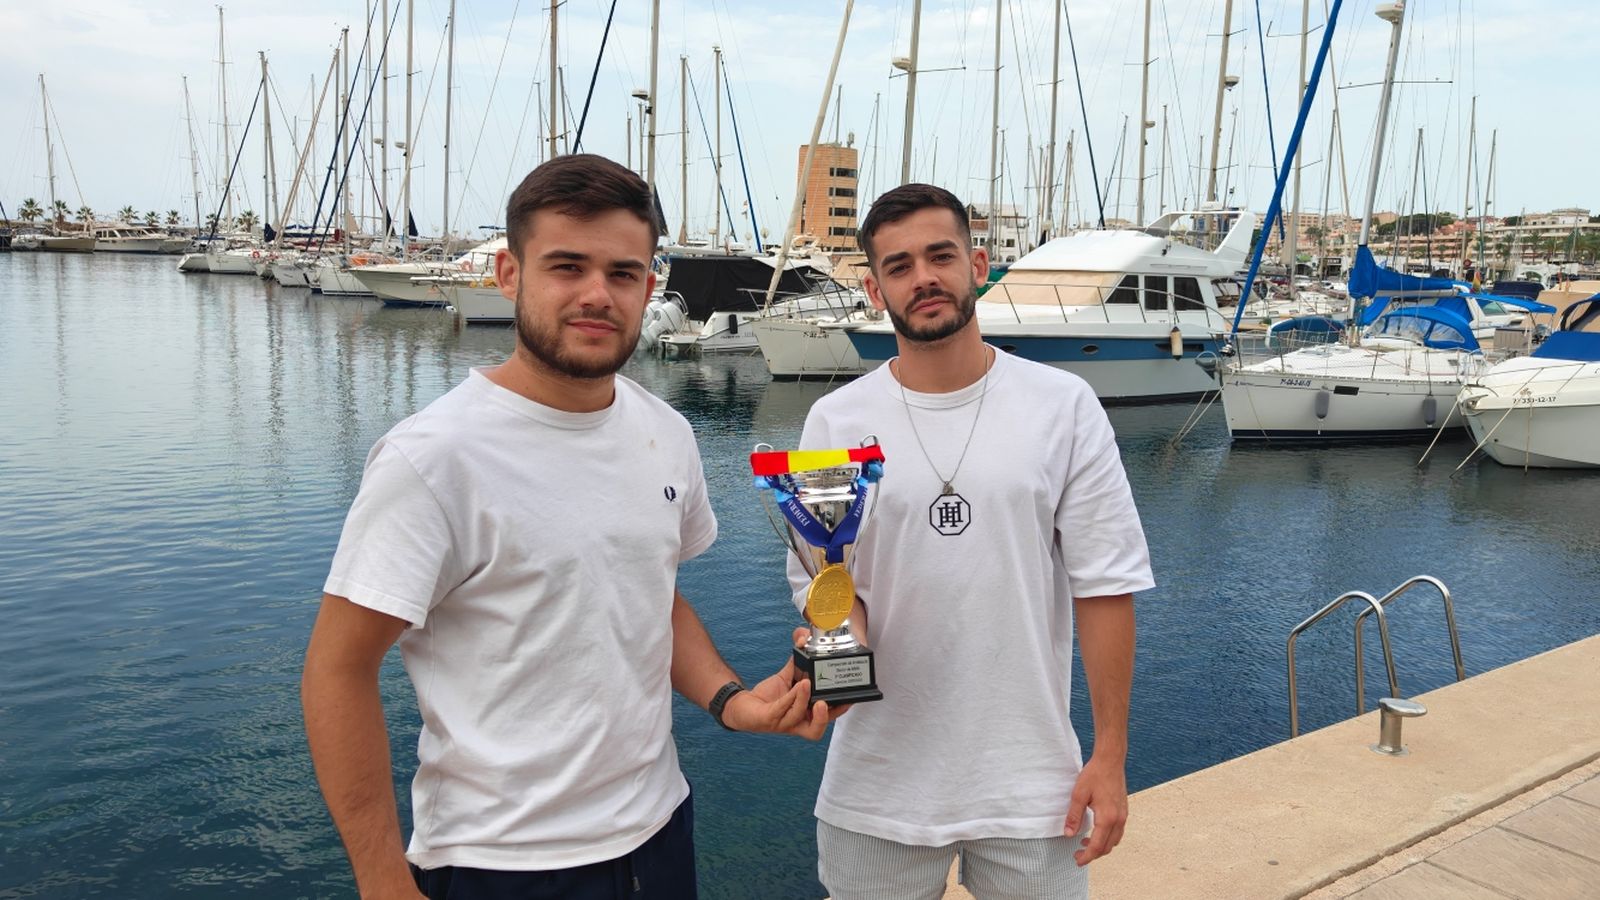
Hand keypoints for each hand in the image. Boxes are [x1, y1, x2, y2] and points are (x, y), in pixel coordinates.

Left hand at [720, 632, 850, 738]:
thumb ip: (798, 664)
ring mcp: (782, 724)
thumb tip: (804, 642)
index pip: (826, 718)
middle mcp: (796, 724)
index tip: (849, 698)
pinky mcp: (768, 719)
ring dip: (803, 699)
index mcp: (805, 716)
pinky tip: (794, 684)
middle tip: (825, 701)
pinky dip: (789, 697)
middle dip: (823, 717)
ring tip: (806, 683)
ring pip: (797, 716)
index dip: (838, 711)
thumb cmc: (769, 696)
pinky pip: (780, 709)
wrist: (744, 705)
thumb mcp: (787, 679)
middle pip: (814, 731)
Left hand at [1064, 752, 1127, 865]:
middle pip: (1107, 847)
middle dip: (1093, 854)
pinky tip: (1097, 832)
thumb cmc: (1094, 775)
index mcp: (1107, 818)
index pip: (1097, 846)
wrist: (1110, 761)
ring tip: (1085, 844)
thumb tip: (1069, 834)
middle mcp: (1118, 819)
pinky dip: (1108, 838)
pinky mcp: (1123, 811)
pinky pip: (1118, 832)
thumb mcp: (1078, 795)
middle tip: (1078, 854)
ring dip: (1101, 847)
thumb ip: (1074, 816)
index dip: (1087, 856)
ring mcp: (1123, 815)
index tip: (1077, 860)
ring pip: (1114, 841)